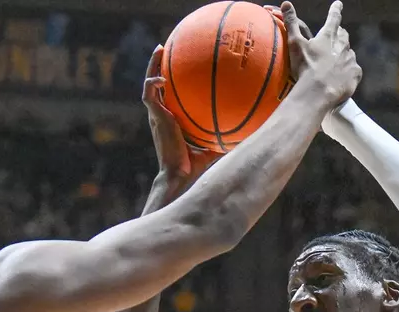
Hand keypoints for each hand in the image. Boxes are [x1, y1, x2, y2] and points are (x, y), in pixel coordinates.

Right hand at [142, 46, 217, 197]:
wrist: (181, 177)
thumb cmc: (197, 167)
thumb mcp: (215, 145)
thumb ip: (226, 134)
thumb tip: (250, 128)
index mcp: (173, 119)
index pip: (172, 95)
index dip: (174, 79)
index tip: (181, 63)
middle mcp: (163, 115)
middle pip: (158, 84)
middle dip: (160, 64)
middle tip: (166, 48)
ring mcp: (157, 116)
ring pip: (149, 85)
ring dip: (152, 66)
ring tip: (159, 49)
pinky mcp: (155, 118)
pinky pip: (149, 96)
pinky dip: (152, 84)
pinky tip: (162, 77)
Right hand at [283, 1, 359, 107]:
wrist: (318, 93)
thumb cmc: (305, 68)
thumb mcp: (294, 44)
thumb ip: (291, 23)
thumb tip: (286, 3)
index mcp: (328, 37)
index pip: (333, 18)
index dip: (335, 10)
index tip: (339, 4)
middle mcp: (342, 45)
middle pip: (344, 35)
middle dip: (340, 34)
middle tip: (337, 36)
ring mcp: (350, 60)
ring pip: (349, 53)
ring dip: (344, 55)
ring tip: (336, 63)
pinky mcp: (355, 74)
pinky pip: (355, 69)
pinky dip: (350, 71)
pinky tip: (343, 76)